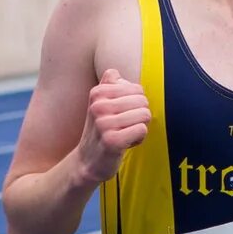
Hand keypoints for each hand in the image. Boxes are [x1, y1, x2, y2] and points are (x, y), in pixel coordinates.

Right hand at [75, 69, 150, 186]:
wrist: (88, 162)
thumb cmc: (100, 131)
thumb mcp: (99, 105)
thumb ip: (107, 85)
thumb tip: (115, 71)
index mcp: (97, 93)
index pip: (137, 89)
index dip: (135, 104)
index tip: (121, 115)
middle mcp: (99, 106)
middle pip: (143, 101)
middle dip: (139, 116)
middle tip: (125, 127)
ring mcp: (104, 123)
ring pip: (144, 115)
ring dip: (139, 128)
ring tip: (124, 135)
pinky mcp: (112, 140)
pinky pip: (142, 130)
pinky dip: (139, 139)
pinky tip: (125, 144)